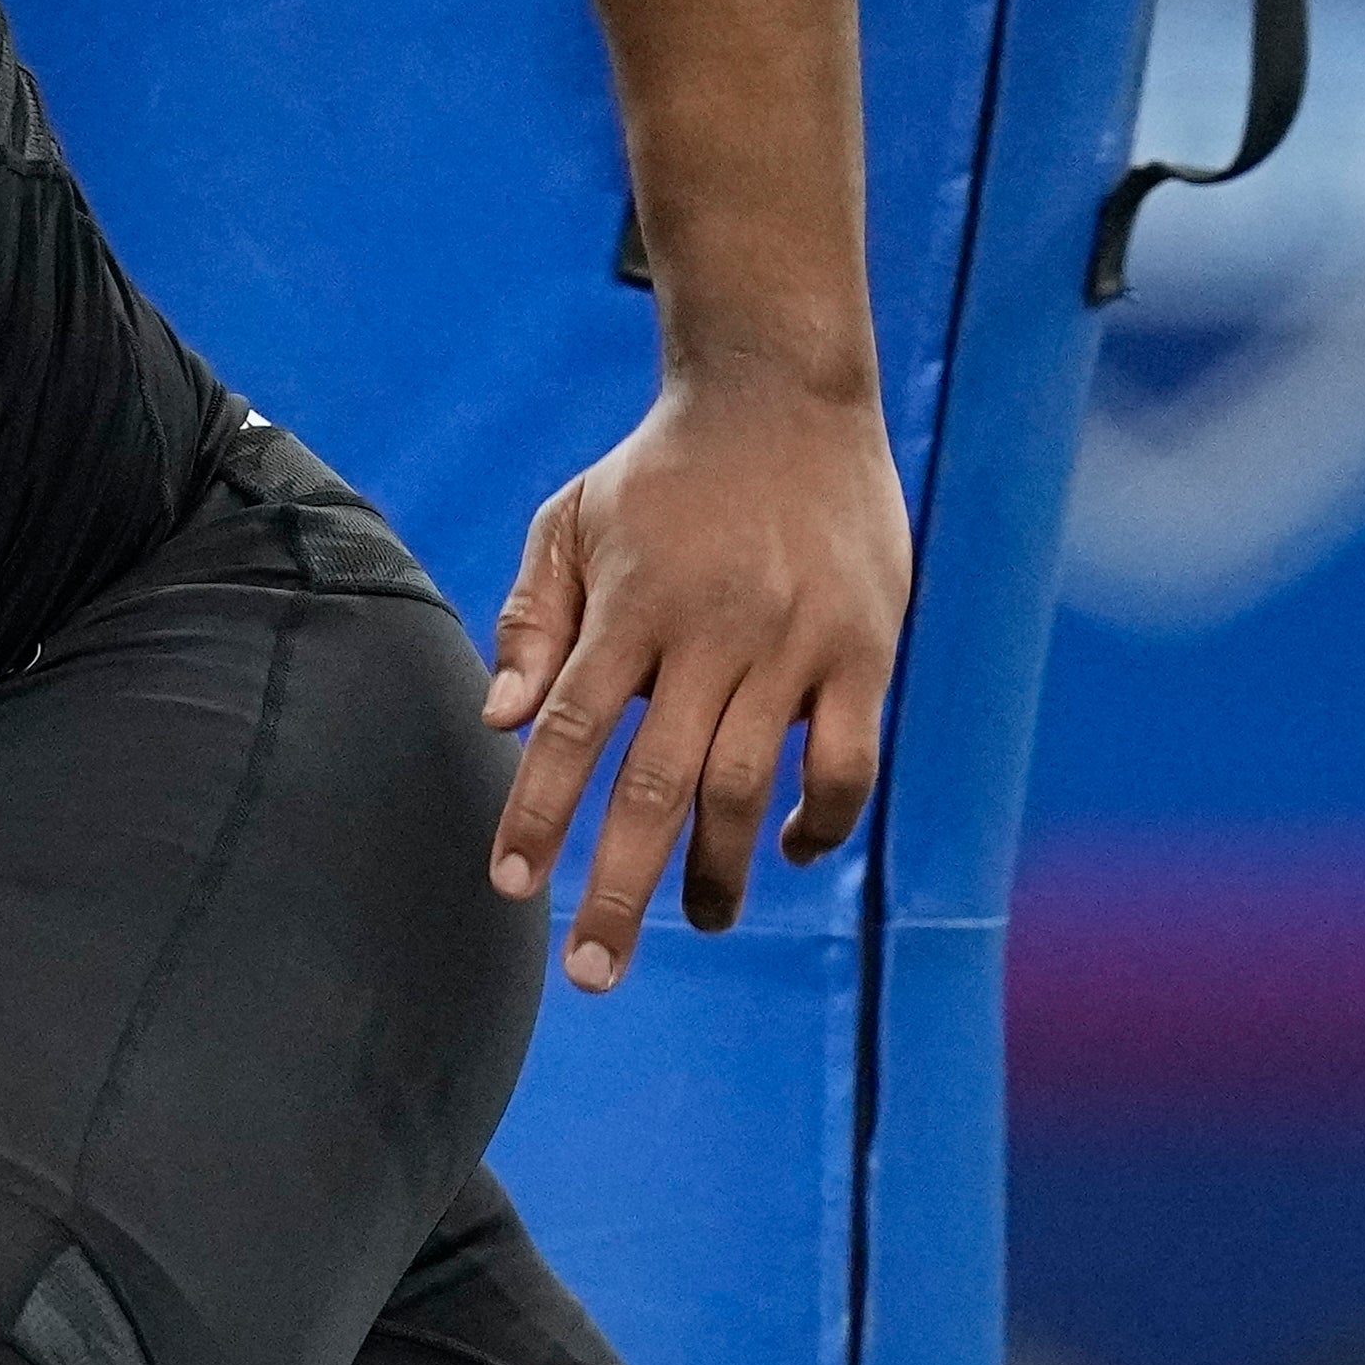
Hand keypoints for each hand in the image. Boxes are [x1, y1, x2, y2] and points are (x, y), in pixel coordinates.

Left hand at [483, 373, 907, 992]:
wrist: (784, 391)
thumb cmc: (662, 470)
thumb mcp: (573, 521)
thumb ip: (533, 620)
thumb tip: (501, 724)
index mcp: (632, 602)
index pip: (571, 727)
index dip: (539, 811)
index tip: (512, 885)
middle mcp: (712, 630)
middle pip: (658, 785)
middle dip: (621, 889)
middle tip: (594, 973)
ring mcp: (794, 643)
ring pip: (750, 787)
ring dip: (718, 871)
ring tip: (697, 921)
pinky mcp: (863, 648)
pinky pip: (848, 761)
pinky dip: (822, 820)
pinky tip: (791, 848)